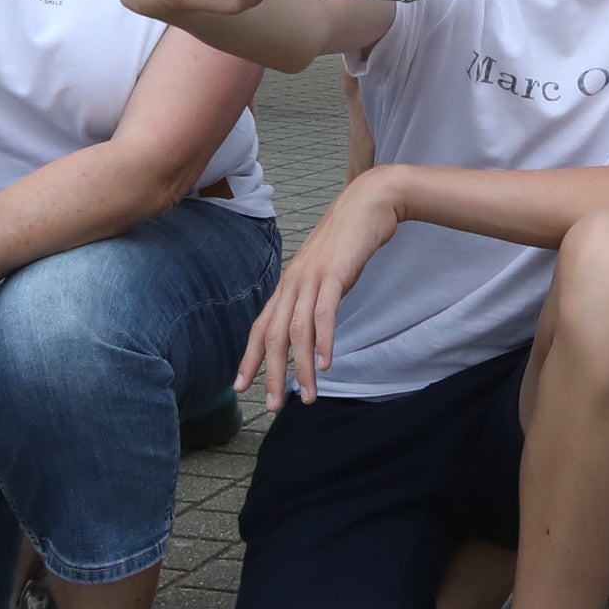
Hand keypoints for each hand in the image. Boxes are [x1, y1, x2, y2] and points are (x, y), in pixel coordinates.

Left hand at [237, 173, 395, 406]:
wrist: (368, 203)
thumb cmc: (348, 240)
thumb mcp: (325, 273)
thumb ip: (314, 298)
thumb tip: (311, 327)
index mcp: (288, 285)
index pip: (261, 327)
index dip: (250, 358)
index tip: (240, 386)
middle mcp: (293, 283)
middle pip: (273, 335)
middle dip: (270, 373)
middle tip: (272, 405)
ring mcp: (312, 277)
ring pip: (298, 330)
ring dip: (301, 367)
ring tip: (307, 396)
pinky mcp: (335, 272)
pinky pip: (325, 312)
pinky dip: (324, 339)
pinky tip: (326, 363)